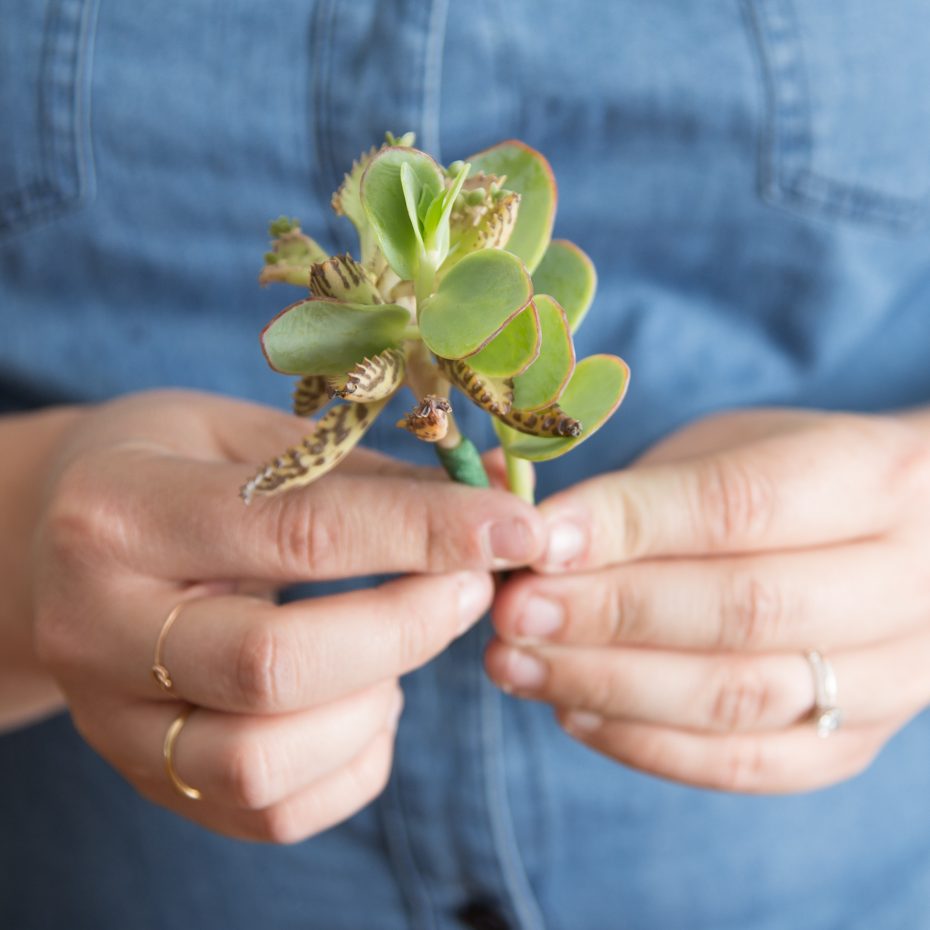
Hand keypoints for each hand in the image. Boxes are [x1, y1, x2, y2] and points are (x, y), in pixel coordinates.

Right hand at [33, 390, 544, 840]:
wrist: (55, 539)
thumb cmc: (165, 466)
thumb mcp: (246, 438)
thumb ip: (359, 474)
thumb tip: (488, 497)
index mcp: (124, 513)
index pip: (299, 533)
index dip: (424, 534)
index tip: (514, 530)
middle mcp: (98, 625)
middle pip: (276, 664)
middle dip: (407, 628)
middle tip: (471, 589)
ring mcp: (113, 718)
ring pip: (263, 763)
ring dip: (373, 707)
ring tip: (402, 645)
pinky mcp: (146, 775)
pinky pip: (267, 812)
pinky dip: (352, 764)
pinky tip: (369, 701)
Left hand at [487, 409, 929, 792]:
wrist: (897, 545)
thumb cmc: (788, 479)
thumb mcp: (728, 451)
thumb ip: (642, 491)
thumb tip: (524, 530)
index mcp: (877, 475)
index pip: (741, 505)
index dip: (630, 525)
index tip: (538, 540)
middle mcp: (905, 582)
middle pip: (743, 609)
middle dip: (608, 613)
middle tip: (513, 609)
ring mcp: (893, 676)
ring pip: (739, 698)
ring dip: (608, 684)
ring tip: (516, 662)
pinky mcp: (853, 743)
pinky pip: (747, 764)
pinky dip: (647, 744)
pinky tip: (572, 710)